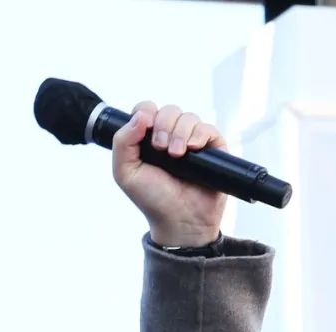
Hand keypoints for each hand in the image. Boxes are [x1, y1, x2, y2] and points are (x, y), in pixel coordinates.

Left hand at [112, 102, 226, 246]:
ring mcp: (191, 141)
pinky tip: (193, 149)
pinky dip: (199, 134)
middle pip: (168, 110)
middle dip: (163, 126)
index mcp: (147, 140)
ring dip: (180, 133)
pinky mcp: (212, 147)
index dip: (146, 113)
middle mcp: (169, 136)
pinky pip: (208, 127)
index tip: (145, 129)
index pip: (146, 110)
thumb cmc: (152, 198)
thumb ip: (123, 142)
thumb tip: (140, 115)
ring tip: (177, 155)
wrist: (179, 219)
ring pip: (188, 117)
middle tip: (161, 149)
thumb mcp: (125, 172)